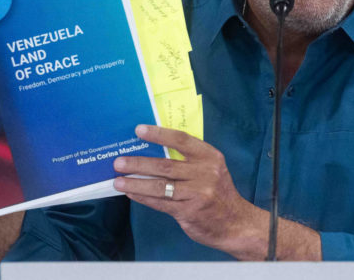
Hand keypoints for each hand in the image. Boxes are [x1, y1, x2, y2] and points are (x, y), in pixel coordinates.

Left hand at [113, 125, 268, 258]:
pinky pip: (161, 202)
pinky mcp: (189, 211)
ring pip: (160, 186)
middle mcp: (205, 173)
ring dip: (136, 182)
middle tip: (119, 161)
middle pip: (165, 165)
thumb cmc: (218, 192)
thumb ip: (189, 159)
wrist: (235, 223)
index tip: (139, 130)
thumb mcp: (212, 169)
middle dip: (139, 163)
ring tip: (118, 180)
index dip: (159, 134)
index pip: (181, 140)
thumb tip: (155, 150)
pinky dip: (143, 197)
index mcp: (210, 157)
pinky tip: (131, 192)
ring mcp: (198, 193)